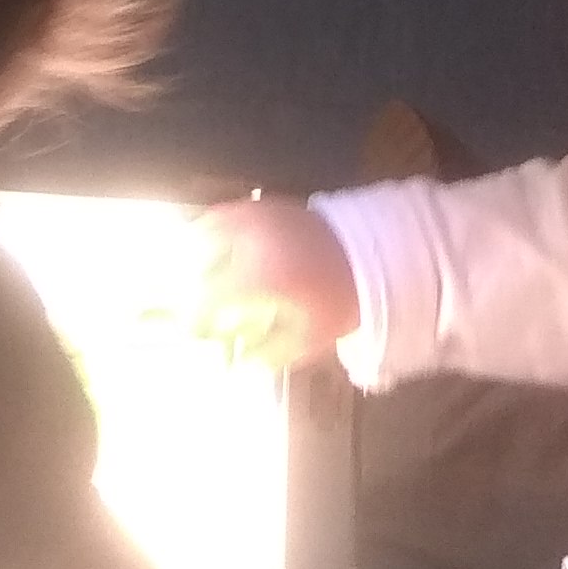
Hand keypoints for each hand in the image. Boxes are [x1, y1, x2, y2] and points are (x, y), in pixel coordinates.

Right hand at [192, 196, 359, 369]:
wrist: (378, 255)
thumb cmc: (341, 301)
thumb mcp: (307, 338)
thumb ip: (267, 354)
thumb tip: (237, 364)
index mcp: (257, 276)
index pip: (205, 296)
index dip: (192, 316)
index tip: (191, 331)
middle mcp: (247, 240)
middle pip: (196, 260)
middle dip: (189, 285)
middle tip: (196, 304)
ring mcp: (255, 216)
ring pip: (204, 231)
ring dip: (196, 255)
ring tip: (200, 277)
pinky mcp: (266, 204)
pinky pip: (224, 214)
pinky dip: (211, 231)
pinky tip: (217, 251)